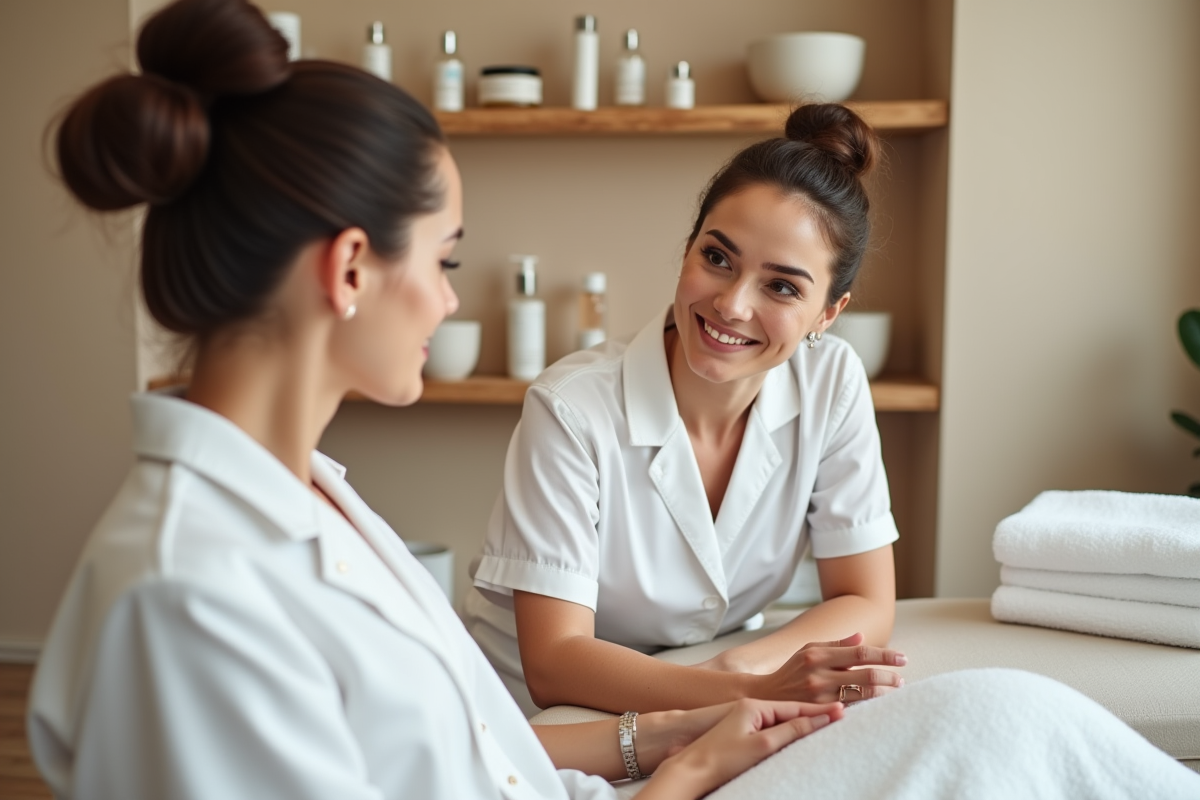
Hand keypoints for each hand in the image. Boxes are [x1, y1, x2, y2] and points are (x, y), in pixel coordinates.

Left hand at [645, 698, 843, 799]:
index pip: (794, 707)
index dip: (819, 710)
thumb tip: (819, 719)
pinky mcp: (743, 735)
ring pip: (782, 723)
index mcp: (754, 705)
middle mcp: (750, 709)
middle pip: (790, 713)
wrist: (693, 770)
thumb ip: (792, 731)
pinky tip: (799, 740)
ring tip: (826, 727)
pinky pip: (773, 732)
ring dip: (801, 727)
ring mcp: (746, 722)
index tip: (842, 710)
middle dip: (813, 716)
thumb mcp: (763, 744)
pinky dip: (788, 735)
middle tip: (841, 717)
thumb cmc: (723, 757)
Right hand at [756, 632, 905, 702]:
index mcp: (818, 654)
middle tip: (902, 678)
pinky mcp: (820, 712)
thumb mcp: (808, 650)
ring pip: (862, 694)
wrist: (767, 696)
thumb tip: (861, 637)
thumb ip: (836, 644)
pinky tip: (878, 703)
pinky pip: (852, 708)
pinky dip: (868, 704)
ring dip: (883, 692)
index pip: (860, 652)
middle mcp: (819, 674)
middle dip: (889, 676)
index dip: (884, 655)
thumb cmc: (792, 671)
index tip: (902, 658)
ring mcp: (820, 695)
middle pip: (865, 675)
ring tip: (894, 690)